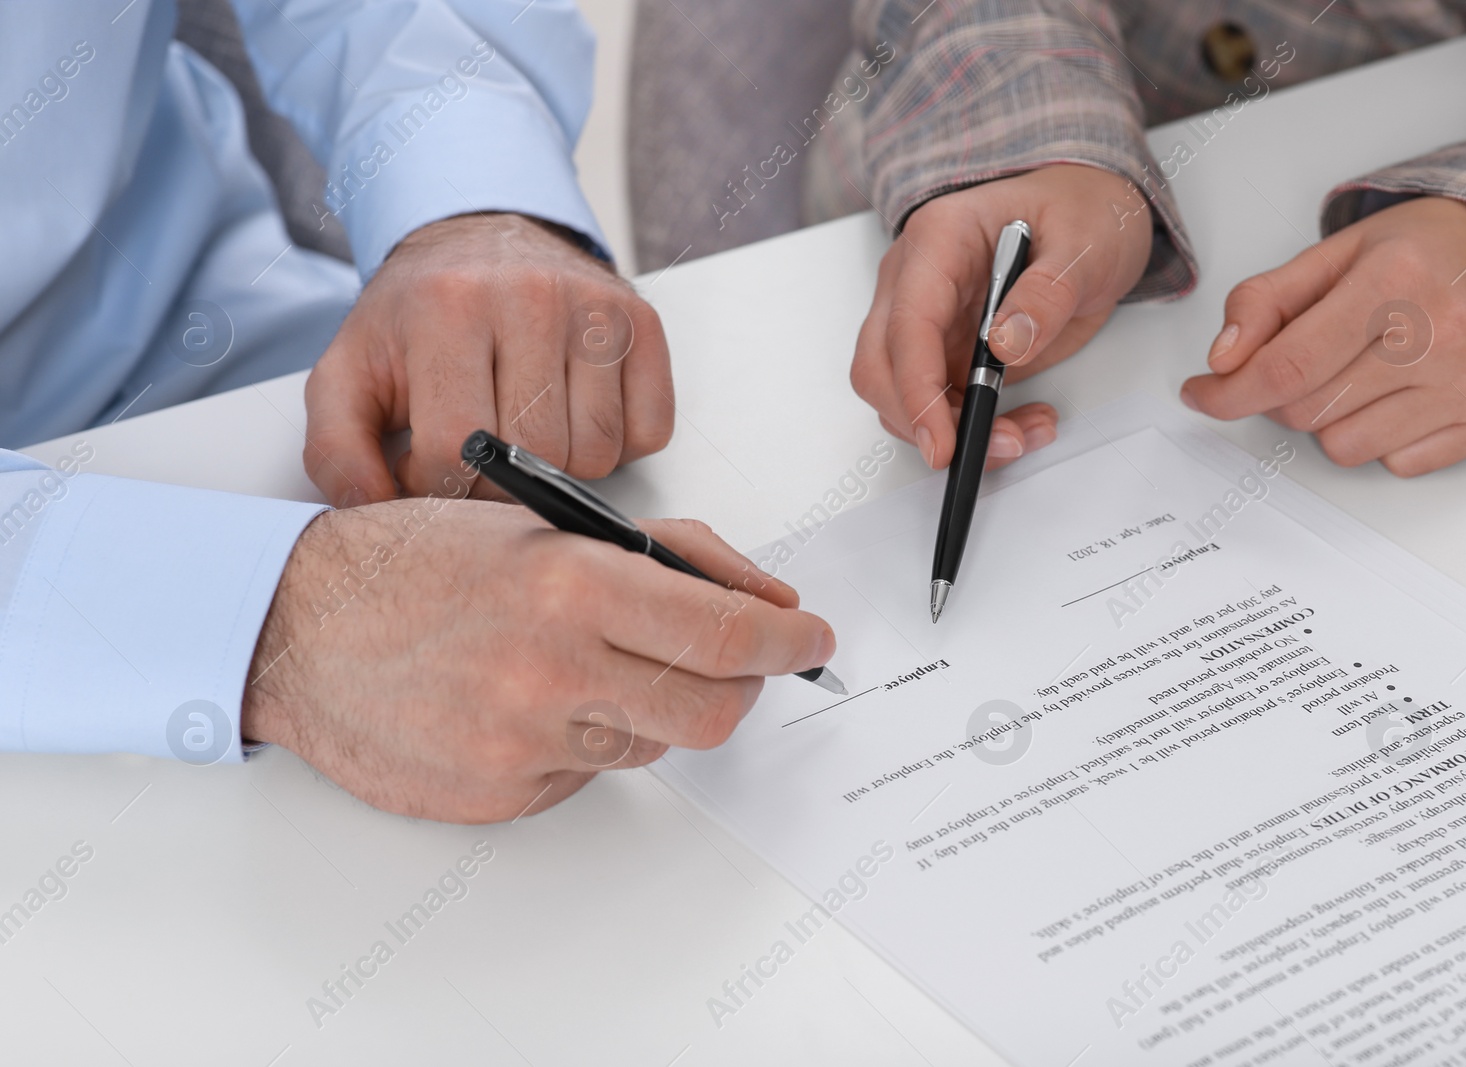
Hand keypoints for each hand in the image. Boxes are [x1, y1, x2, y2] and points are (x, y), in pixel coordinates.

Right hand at [241, 503, 834, 822]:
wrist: (295, 628)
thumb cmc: (415, 564)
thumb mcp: (545, 523)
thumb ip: (666, 554)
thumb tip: (762, 598)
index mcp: (570, 585)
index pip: (727, 635)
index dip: (789, 643)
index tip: (810, 641)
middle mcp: (551, 671)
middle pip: (713, 711)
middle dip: (738, 685)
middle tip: (728, 661)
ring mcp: (524, 743)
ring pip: (653, 743)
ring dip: (650, 705)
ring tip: (588, 663)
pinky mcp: (501, 795)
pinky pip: (587, 775)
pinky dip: (585, 739)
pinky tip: (530, 701)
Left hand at [303, 213, 673, 505]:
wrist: (481, 238)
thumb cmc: (418, 318)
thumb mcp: (349, 373)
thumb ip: (336, 450)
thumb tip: (371, 507)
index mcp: (447, 307)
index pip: (458, 447)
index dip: (440, 484)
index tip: (429, 466)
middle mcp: (530, 296)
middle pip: (536, 455)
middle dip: (503, 480)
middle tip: (481, 455)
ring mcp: (595, 308)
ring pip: (596, 453)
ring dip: (562, 466)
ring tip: (527, 431)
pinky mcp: (642, 324)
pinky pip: (648, 432)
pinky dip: (616, 444)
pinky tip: (575, 414)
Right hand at [851, 164, 1153, 470]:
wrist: (1092, 214)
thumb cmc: (1080, 210)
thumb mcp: (1085, 243)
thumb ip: (1048, 292)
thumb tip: (1006, 344)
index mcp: (939, 240)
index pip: (906, 325)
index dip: (916, 390)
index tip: (942, 442)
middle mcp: (915, 281)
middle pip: (880, 368)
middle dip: (926, 422)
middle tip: (994, 447)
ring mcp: (925, 320)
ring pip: (902, 396)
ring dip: (955, 431)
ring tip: (1026, 432)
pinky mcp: (944, 352)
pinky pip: (938, 405)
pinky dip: (974, 429)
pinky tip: (1022, 423)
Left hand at [1181, 197, 1465, 475]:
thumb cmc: (1420, 254)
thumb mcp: (1333, 253)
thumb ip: (1264, 302)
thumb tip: (1223, 360)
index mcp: (1395, 280)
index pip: (1287, 366)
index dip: (1229, 392)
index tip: (1201, 394)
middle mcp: (1443, 333)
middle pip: (1306, 411)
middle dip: (1281, 396)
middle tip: (1303, 363)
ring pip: (1344, 447)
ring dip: (1330, 420)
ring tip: (1361, 372)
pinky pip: (1395, 463)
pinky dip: (1381, 437)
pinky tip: (1400, 393)